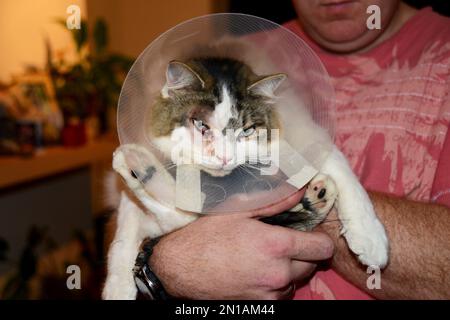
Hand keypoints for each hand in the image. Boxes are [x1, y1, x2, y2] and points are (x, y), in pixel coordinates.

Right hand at [150, 188, 334, 298]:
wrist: (178, 269)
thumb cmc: (205, 236)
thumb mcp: (238, 211)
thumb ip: (275, 201)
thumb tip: (300, 189)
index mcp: (275, 246)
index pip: (322, 247)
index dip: (319, 237)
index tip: (308, 232)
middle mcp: (278, 274)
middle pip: (312, 264)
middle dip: (303, 252)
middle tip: (282, 242)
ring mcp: (270, 294)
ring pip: (296, 280)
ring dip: (289, 270)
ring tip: (265, 257)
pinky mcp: (261, 307)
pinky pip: (281, 295)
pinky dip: (276, 284)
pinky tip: (256, 271)